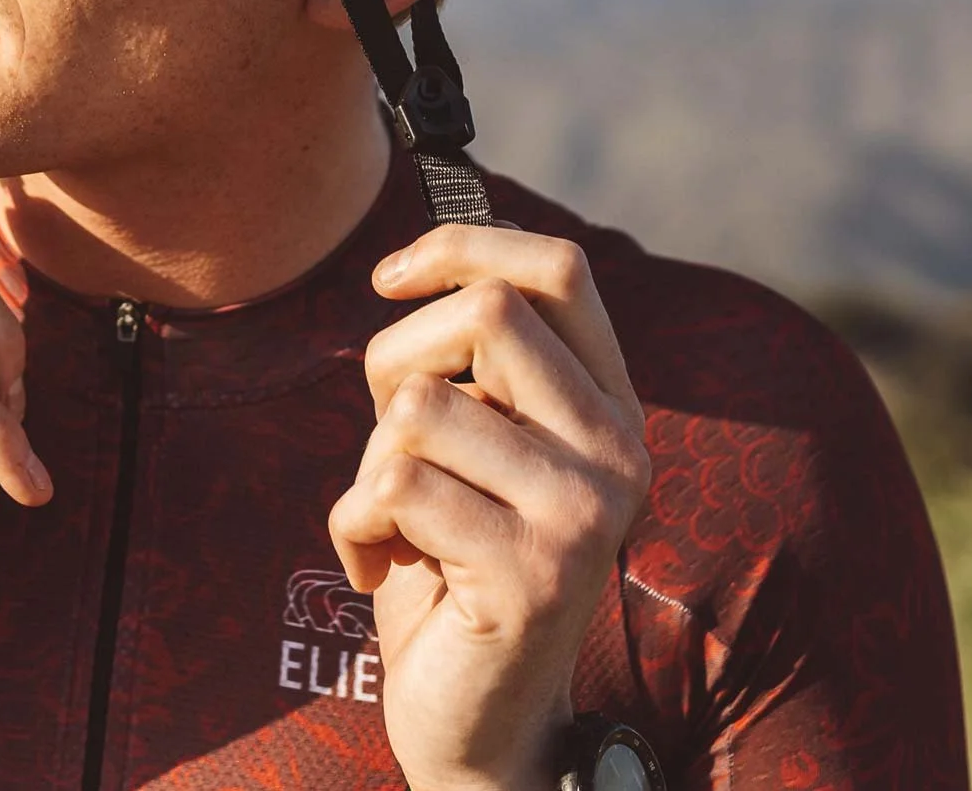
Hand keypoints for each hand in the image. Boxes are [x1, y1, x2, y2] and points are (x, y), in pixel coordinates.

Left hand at [329, 226, 649, 790]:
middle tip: (390, 442)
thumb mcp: (466, 442)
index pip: (557, 268)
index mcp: (607, 402)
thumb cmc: (448, 562)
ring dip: (369, 463)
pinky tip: (382, 569)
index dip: (461, 245)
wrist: (478, 726)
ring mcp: (584, 512)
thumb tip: (416, 265)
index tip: (389, 279)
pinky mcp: (534, 573)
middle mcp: (617, 448)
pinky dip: (354, 524)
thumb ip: (464, 365)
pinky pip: (395, 486)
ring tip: (394, 521)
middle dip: (395, 360)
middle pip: (486, 311)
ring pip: (421, 403)